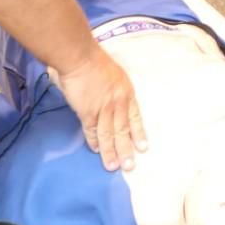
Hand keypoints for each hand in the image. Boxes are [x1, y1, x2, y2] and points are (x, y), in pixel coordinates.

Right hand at [53, 50, 146, 171]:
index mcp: (126, 93)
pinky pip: (92, 130)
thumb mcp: (115, 74)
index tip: (143, 148)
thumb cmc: (95, 61)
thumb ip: (113, 90)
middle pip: (123, 130)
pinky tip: (95, 150)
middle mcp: (118, 103)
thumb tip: (107, 99)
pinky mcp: (87, 112)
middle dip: (126, 149)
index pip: (135, 117)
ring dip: (110, 152)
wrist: (81, 58)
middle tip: (129, 166)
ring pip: (109, 135)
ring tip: (113, 166)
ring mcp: (103, 109)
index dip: (138, 133)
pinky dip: (93, 141)